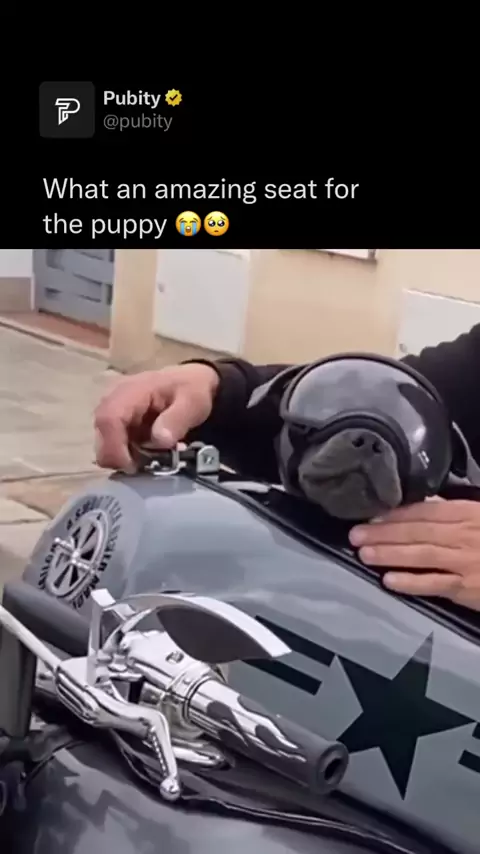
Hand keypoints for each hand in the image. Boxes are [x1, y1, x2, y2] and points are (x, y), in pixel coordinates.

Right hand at [94, 363, 219, 471]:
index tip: (132, 467)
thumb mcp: (193, 402)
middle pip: (101, 435)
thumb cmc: (190, 390)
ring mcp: (112, 412)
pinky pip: (113, 446)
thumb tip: (159, 440)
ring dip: (125, 458)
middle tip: (146, 468)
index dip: (114, 447)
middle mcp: (114, 399)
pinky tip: (147, 454)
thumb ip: (177, 419)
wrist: (190, 383)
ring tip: (151, 459)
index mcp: (131, 390)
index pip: (109, 418)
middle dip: (119, 458)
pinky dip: (128, 456)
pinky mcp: (116, 424)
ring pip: (104, 444)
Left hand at [348, 499, 479, 609]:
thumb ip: (456, 512)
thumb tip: (426, 507)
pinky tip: (389, 580)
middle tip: (355, 534)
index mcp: (469, 513)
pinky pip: (435, 585)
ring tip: (364, 553)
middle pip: (417, 532)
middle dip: (384, 533)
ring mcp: (465, 563)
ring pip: (421, 556)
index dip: (396, 514)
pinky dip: (411, 582)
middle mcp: (464, 535)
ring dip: (390, 554)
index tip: (371, 515)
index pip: (425, 512)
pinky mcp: (468, 589)